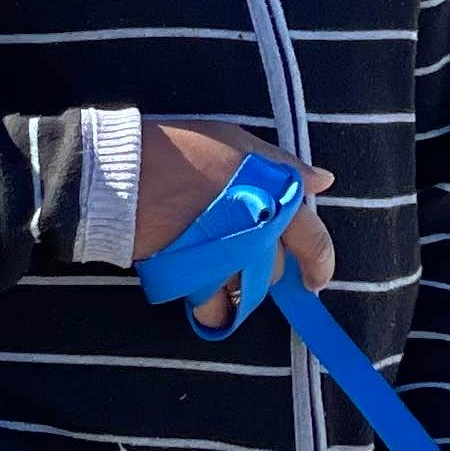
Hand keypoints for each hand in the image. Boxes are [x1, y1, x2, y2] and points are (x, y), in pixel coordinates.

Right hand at [136, 121, 334, 328]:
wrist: (127, 173)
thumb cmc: (182, 151)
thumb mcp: (237, 143)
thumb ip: (283, 165)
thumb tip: (323, 180)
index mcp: (274, 201)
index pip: (314, 240)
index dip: (320, 264)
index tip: (315, 280)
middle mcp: (258, 236)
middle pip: (275, 270)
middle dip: (264, 264)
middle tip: (237, 245)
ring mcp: (227, 263)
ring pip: (246, 291)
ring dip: (237, 285)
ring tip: (215, 265)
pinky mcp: (195, 282)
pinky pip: (213, 307)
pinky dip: (210, 305)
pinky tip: (198, 287)